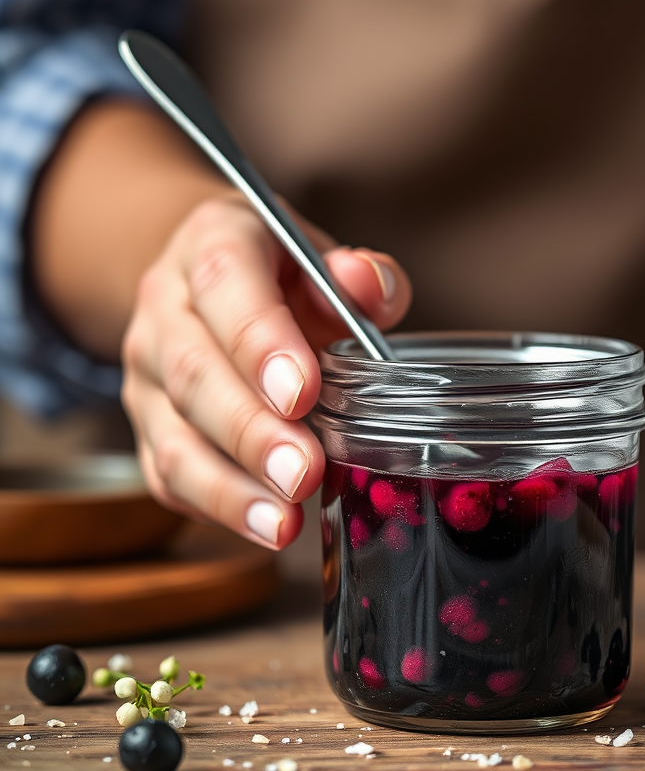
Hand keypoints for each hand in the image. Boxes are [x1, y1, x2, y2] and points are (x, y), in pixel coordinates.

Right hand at [121, 193, 410, 548]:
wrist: (210, 282)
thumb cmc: (283, 274)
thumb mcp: (323, 256)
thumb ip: (357, 274)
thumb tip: (371, 285)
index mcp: (212, 244)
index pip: (225, 284)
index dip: (261, 342)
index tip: (302, 393)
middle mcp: (165, 308)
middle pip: (194, 373)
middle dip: (251, 432)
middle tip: (303, 473)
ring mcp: (147, 373)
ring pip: (173, 436)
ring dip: (229, 487)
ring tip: (283, 523)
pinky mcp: (148, 426)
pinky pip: (167, 475)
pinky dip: (215, 506)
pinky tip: (263, 526)